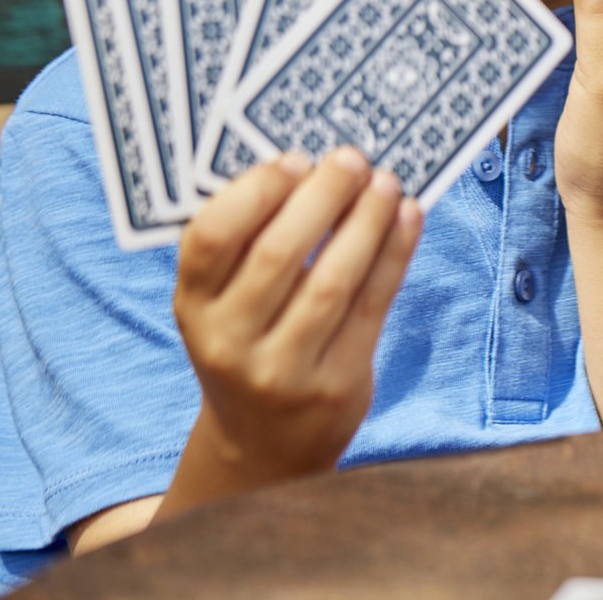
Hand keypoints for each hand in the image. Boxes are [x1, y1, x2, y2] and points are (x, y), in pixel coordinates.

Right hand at [171, 148, 422, 493]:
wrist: (264, 444)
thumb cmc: (251, 343)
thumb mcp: (226, 304)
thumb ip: (254, 245)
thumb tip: (320, 166)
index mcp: (193, 307)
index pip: (210, 240)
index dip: (254, 192)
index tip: (295, 158)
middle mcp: (229, 341)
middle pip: (278, 256)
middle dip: (322, 197)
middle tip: (352, 158)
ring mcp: (282, 369)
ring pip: (332, 281)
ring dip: (366, 222)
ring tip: (387, 182)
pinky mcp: (336, 384)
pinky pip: (372, 305)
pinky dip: (394, 254)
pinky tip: (409, 217)